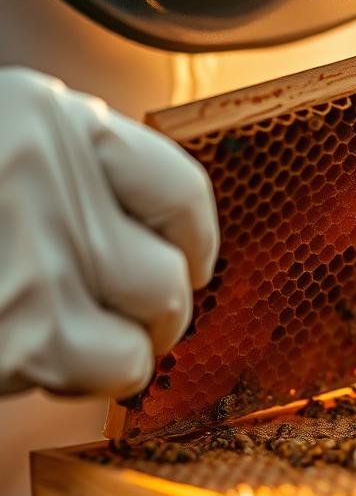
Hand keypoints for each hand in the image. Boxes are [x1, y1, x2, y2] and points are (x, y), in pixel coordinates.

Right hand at [0, 67, 218, 396]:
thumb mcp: (9, 150)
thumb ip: (77, 177)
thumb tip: (158, 234)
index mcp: (49, 119)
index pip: (183, 189)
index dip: (196, 240)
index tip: (192, 264)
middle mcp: (51, 179)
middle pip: (172, 275)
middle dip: (157, 310)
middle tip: (124, 316)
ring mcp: (37, 261)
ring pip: (153, 329)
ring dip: (123, 349)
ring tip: (72, 338)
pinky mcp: (22, 335)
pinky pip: (110, 370)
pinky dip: (84, 376)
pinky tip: (36, 356)